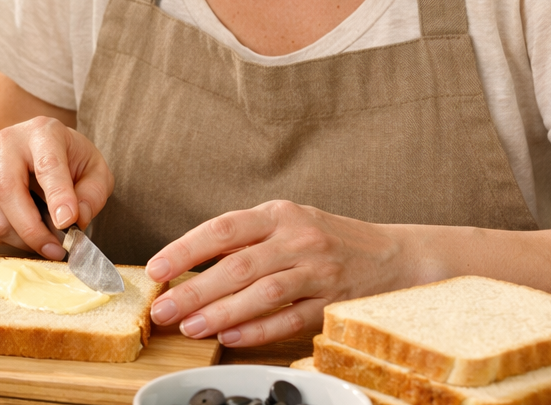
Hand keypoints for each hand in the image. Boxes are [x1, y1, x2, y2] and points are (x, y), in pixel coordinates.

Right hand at [0, 117, 114, 258]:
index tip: (68, 223)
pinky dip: (6, 237)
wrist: (31, 149)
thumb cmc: (67, 160)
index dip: (57, 195)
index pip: (47, 165)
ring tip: (45, 240)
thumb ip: (92, 194)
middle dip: (33, 230)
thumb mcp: (95, 171)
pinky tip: (23, 230)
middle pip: (8, 191)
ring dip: (22, 240)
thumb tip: (75, 219)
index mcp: (42, 132)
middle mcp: (6, 141)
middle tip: (56, 251)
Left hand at [146, 199, 415, 346]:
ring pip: (262, 293)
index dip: (185, 248)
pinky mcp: (332, 302)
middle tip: (164, 308)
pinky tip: (231, 337)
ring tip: (190, 326)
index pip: (222, 228)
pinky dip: (258, 329)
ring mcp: (318, 271)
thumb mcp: (286, 223)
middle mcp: (298, 239)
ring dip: (222, 312)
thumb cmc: (326, 239)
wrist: (394, 256)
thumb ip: (243, 239)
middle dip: (194, 289)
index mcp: (279, 214)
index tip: (156, 268)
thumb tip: (187, 261)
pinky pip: (290, 319)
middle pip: (238, 265)